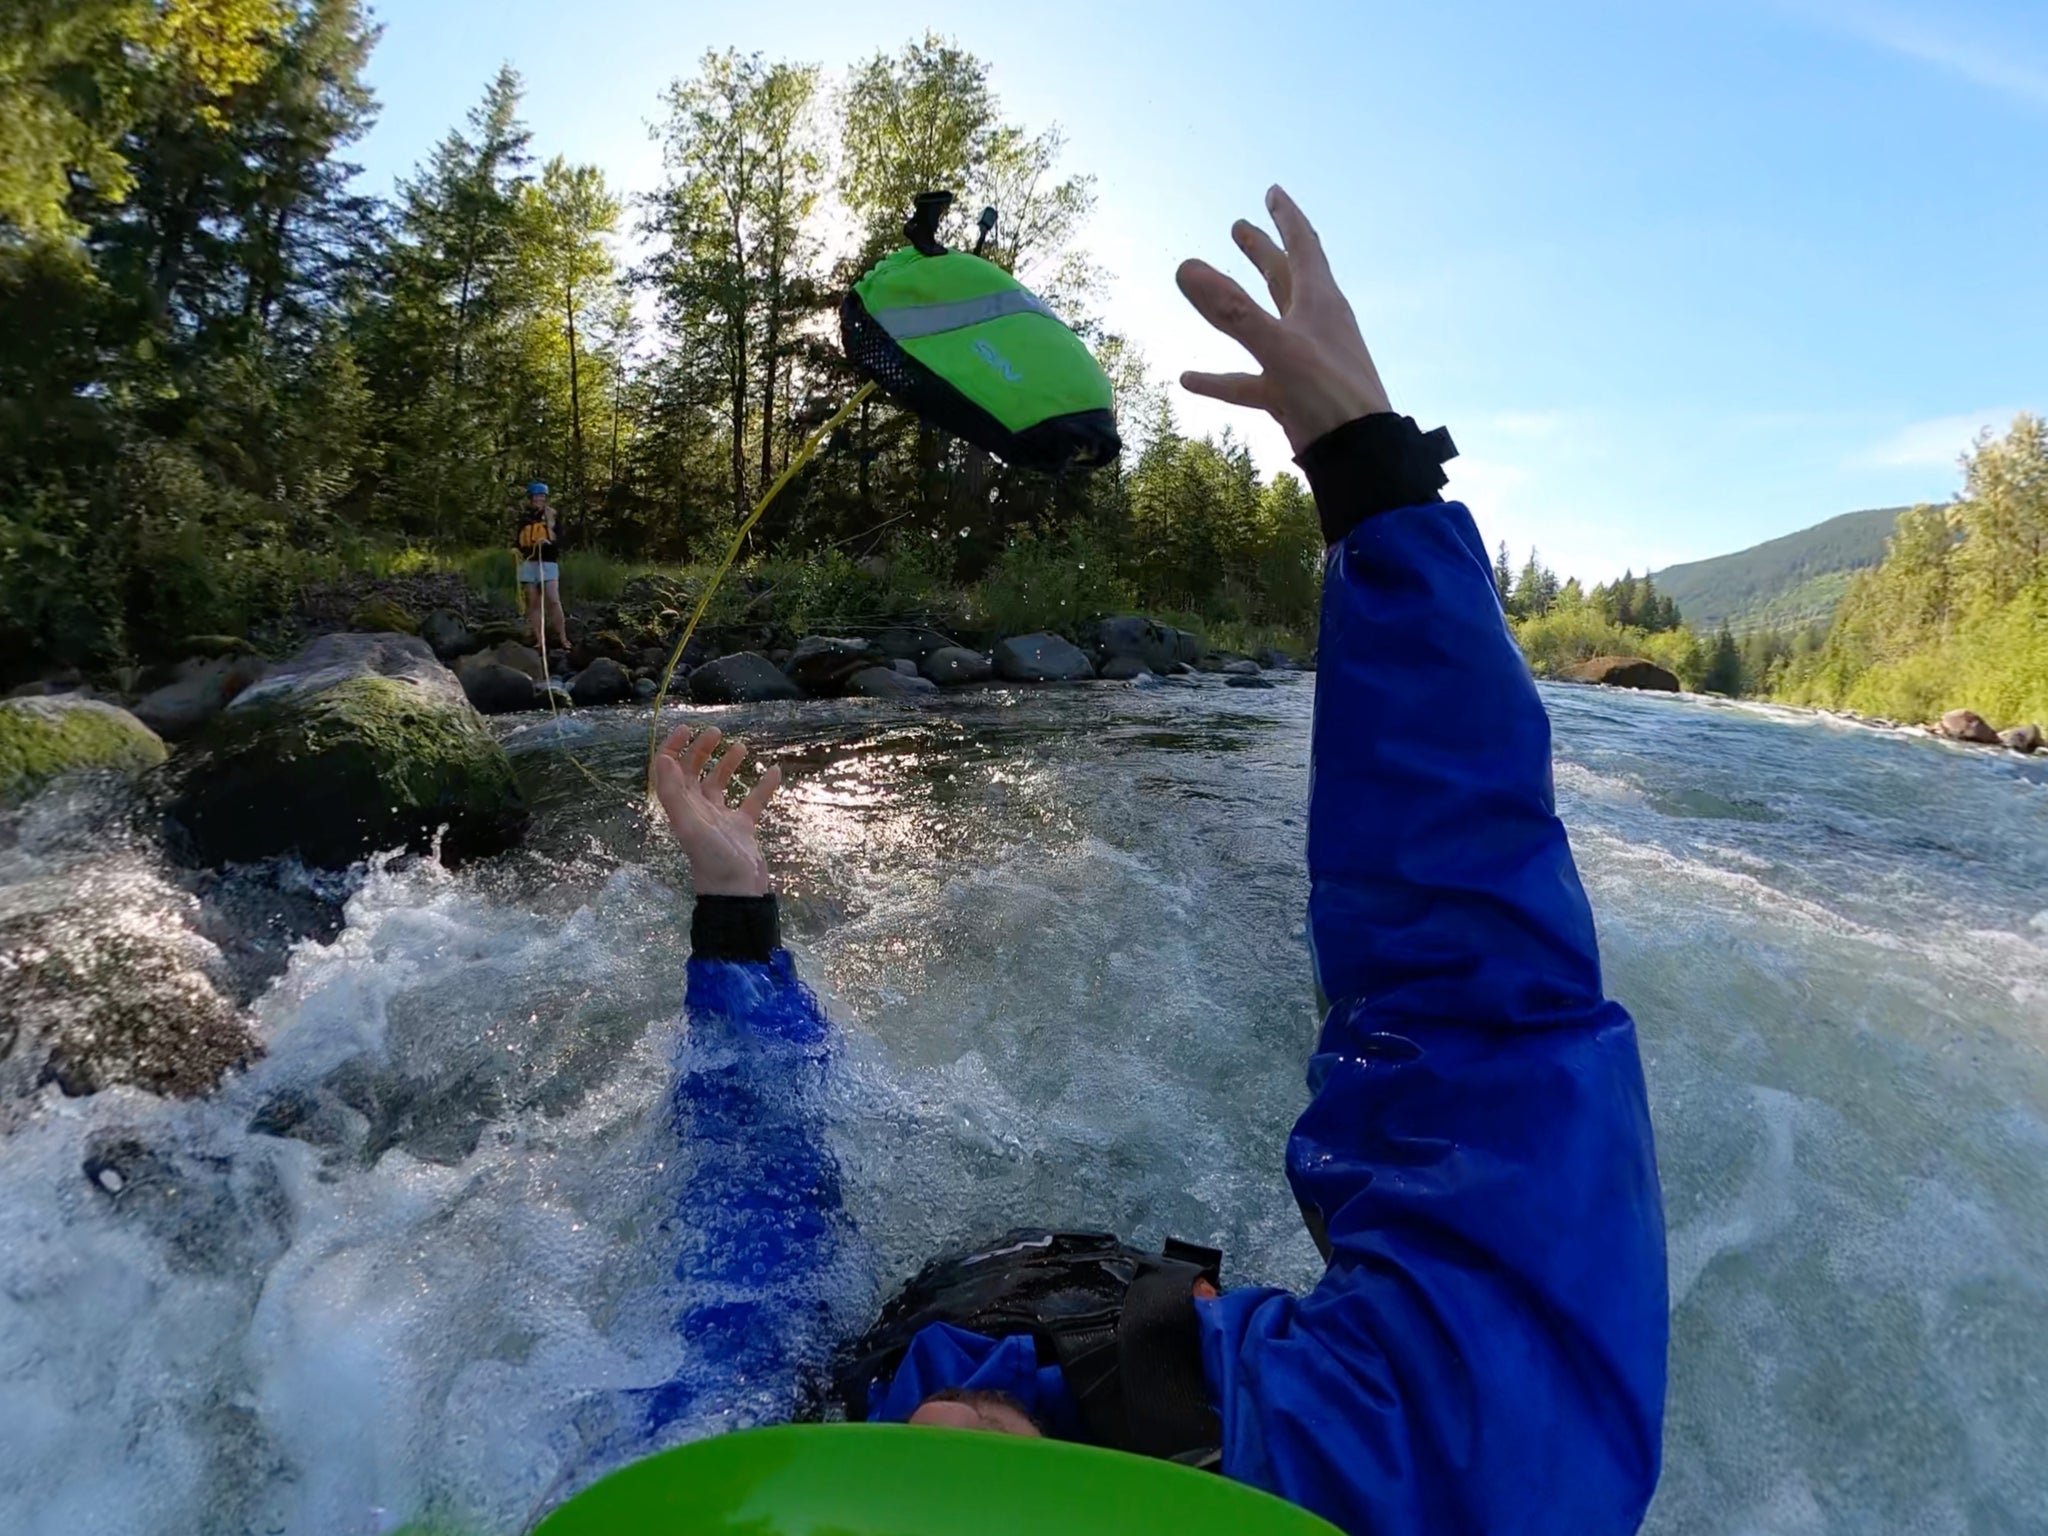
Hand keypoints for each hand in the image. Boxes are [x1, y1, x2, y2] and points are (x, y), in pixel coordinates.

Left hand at [651, 723, 782, 896]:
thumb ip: (674, 793)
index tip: (688, 728)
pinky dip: (762, 786)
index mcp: (682, 807)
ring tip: (742, 746)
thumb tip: (663, 759)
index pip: (670, 771)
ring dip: (728, 763)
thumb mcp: (689, 824)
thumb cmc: (712, 859)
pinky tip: (774, 771)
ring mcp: (721, 819)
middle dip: (702, 750)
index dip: (674, 748)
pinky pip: (752, 801)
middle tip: (717, 732)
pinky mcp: (742, 828)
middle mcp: (698, 810)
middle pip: (694, 773)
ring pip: (721, 784)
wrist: (737, 893)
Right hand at [1177, 185, 1391, 452]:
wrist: (1358, 453)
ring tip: (1205, 291)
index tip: (1272, 191)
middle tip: (1239, 227)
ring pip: (1264, 323)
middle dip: (1262, 251)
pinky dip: (1220, 378)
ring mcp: (1302, 359)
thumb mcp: (1277, 346)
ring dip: (1236, 306)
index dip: (1286, 217)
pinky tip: (1189, 378)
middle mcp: (1313, 323)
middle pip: (1284, 277)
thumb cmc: (1329, 394)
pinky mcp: (1291, 394)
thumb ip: (1231, 310)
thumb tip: (1185, 267)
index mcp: (1320, 300)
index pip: (1303, 245)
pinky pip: (1248, 380)